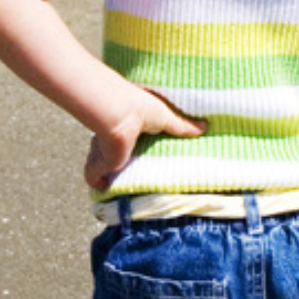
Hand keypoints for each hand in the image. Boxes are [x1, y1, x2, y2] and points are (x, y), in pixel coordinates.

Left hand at [84, 92, 202, 189]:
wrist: (120, 115)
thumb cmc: (141, 110)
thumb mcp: (166, 117)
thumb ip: (182, 126)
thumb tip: (204, 127)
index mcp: (124, 126)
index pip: (125, 141)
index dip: (130, 148)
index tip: (139, 156)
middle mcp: (109, 138)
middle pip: (110, 155)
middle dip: (117, 164)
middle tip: (131, 175)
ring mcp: (101, 152)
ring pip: (100, 166)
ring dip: (106, 174)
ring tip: (119, 185)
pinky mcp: (97, 165)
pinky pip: (93, 178)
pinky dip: (97, 183)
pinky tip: (104, 189)